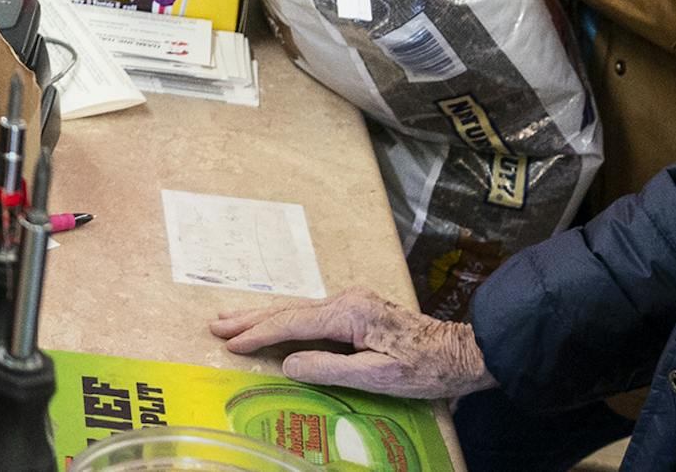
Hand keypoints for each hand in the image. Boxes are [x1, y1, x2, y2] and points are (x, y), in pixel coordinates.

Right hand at [210, 288, 496, 399]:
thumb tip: (289, 363)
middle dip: (250, 319)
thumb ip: (330, 368)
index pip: (291, 324)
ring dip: (264, 317)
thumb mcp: (378, 376)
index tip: (228, 344)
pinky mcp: (358, 310)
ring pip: (297, 310)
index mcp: (349, 313)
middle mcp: (347, 300)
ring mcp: (353, 302)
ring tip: (232, 321)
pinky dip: (284, 319)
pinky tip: (273, 324)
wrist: (461, 352)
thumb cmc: (424, 369)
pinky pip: (310, 314)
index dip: (258, 335)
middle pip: (288, 310)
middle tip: (214, 324)